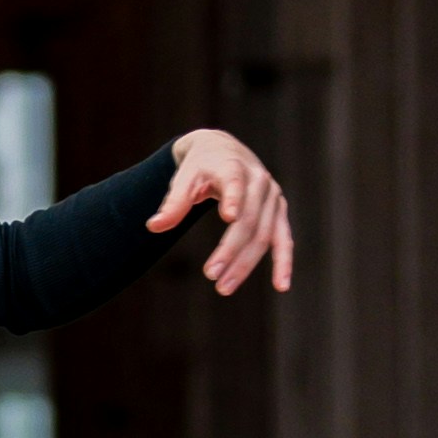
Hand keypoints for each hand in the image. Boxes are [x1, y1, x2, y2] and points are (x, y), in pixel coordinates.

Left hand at [152, 125, 292, 297]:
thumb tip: (153, 227)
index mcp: (233, 167)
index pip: (234, 183)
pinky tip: (281, 286)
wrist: (224, 150)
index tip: (229, 216)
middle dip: (230, 250)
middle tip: (210, 275)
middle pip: (248, 220)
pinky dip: (283, 262)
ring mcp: (272, 197)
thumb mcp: (184, 178)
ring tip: (224, 287)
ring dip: (245, 264)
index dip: (233, 199)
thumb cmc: (200, 166)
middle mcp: (258, 181)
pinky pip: (283, 239)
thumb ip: (173, 203)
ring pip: (264, 235)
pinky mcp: (278, 212)